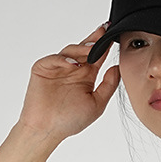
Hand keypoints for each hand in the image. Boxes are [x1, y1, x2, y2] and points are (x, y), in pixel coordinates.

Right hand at [15, 24, 120, 142]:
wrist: (48, 130)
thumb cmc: (70, 120)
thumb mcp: (97, 104)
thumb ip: (108, 86)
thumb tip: (118, 68)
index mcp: (86, 75)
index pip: (97, 56)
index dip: (105, 45)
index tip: (114, 34)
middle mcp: (73, 68)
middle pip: (84, 48)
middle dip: (94, 39)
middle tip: (104, 31)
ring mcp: (57, 67)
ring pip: (70, 51)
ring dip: (82, 49)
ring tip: (92, 50)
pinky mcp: (43, 68)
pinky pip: (54, 59)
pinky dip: (63, 59)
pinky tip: (73, 64)